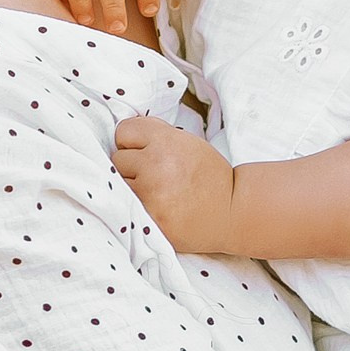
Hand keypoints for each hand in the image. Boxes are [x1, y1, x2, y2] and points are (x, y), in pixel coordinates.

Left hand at [113, 114, 239, 252]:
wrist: (231, 212)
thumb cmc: (209, 177)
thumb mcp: (188, 143)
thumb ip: (157, 135)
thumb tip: (125, 134)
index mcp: (165, 141)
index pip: (123, 131)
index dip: (134, 142)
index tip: (145, 151)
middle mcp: (154, 164)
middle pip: (117, 159)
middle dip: (132, 166)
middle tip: (156, 175)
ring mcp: (150, 194)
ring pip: (120, 184)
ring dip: (134, 188)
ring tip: (158, 193)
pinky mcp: (149, 218)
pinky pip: (128, 207)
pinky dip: (139, 207)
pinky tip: (158, 207)